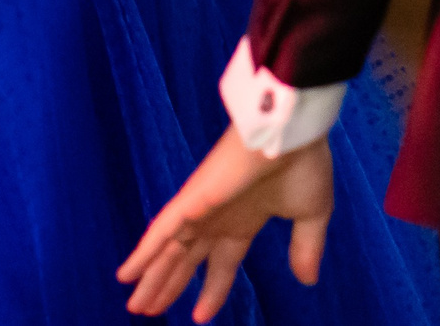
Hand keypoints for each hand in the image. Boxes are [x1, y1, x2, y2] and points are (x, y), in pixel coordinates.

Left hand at [119, 127, 334, 319]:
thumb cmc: (303, 164)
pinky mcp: (191, 201)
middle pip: (187, 259)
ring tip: (136, 305)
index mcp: (245, 220)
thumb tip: (308, 280)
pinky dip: (143, 253)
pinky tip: (127, 273)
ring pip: (169, 252)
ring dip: (152, 278)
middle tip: (148, 310)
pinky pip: (160, 232)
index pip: (223, 262)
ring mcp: (201, 210)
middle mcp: (219, 217)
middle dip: (170, 285)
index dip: (212, 289)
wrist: (291, 132)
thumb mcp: (312, 215)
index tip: (200, 316)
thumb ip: (306, 248)